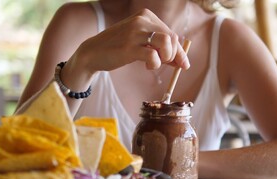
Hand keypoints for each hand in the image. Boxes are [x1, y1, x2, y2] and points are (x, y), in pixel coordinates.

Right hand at [72, 8, 189, 73]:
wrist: (93, 52)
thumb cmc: (118, 48)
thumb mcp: (139, 41)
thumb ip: (158, 47)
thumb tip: (180, 60)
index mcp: (145, 16)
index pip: (171, 32)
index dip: (179, 50)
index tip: (183, 63)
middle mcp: (141, 21)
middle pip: (172, 37)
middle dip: (174, 55)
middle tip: (167, 65)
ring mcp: (135, 33)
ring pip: (166, 42)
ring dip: (166, 57)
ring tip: (155, 63)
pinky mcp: (129, 47)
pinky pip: (153, 55)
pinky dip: (154, 63)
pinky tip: (146, 65)